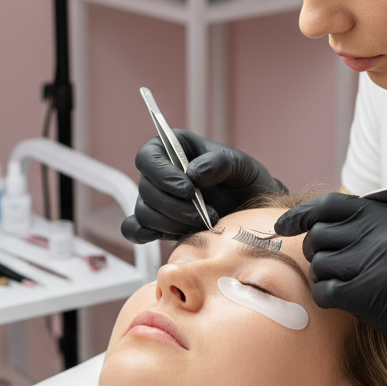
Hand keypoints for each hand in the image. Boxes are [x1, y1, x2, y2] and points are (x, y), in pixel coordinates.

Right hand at [121, 132, 286, 242]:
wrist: (251, 212)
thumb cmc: (244, 182)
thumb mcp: (240, 165)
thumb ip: (219, 163)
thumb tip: (193, 174)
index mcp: (173, 149)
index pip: (148, 157)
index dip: (162, 174)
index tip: (188, 190)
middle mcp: (160, 173)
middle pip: (145, 189)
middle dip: (174, 206)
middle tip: (205, 214)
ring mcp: (157, 200)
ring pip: (144, 212)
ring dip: (171, 223)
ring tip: (202, 224)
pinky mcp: (157, 224)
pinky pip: (135, 229)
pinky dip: (144, 234)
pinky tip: (170, 236)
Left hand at [275, 193, 386, 385]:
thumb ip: (371, 230)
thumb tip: (317, 226)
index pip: (332, 204)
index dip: (303, 215)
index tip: (284, 226)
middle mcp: (383, 233)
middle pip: (319, 235)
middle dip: (318, 254)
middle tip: (334, 271)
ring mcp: (376, 262)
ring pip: (321, 265)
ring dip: (326, 279)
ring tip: (351, 290)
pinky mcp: (370, 294)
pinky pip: (325, 291)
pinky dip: (327, 299)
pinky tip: (346, 304)